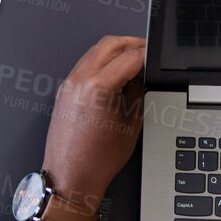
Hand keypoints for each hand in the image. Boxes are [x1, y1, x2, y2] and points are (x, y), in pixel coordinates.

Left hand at [41, 36, 144, 202]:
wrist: (71, 176)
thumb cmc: (97, 160)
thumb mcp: (131, 124)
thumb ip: (138, 92)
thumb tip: (142, 74)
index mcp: (98, 88)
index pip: (129, 56)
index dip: (147, 53)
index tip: (155, 56)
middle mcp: (79, 80)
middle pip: (110, 43)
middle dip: (132, 44)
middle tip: (147, 53)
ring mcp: (69, 83)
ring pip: (96, 50)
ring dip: (116, 50)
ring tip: (133, 64)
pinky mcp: (64, 89)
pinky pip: (85, 63)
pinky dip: (102, 61)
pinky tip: (114, 75)